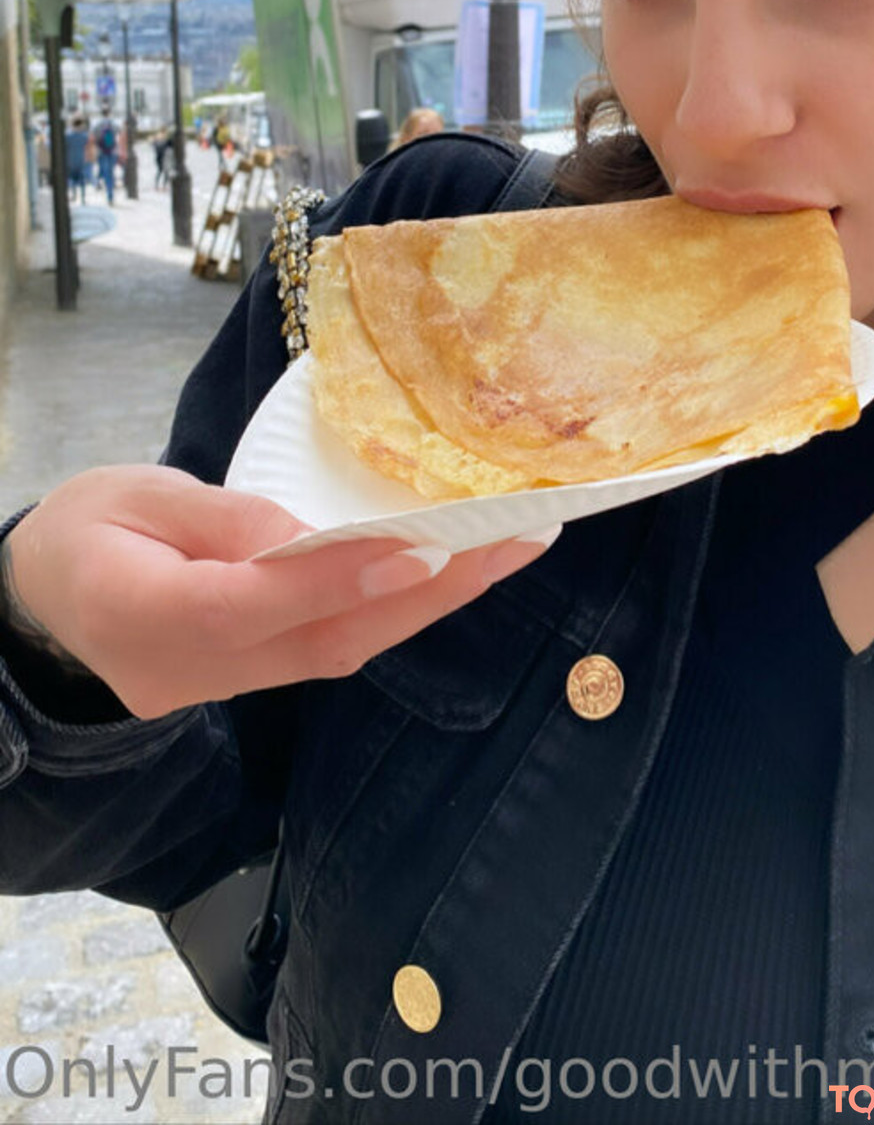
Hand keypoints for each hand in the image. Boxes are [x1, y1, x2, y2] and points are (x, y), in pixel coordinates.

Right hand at [4, 466, 559, 719]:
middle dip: (430, 593)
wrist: (40, 603)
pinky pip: (327, 651)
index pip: (255, 603)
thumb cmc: (82, 529)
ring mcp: (223, 688)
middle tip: (515, 542)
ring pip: (338, 653)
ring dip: (427, 605)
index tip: (425, 548)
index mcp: (144, 613)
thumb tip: (310, 534)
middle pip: (325, 640)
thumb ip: (221, 519)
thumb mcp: (132, 496)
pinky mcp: (246, 684)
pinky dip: (391, 613)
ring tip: (506, 552)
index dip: (342, 580)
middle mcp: (193, 669)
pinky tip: (446, 577)